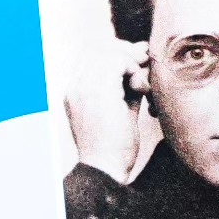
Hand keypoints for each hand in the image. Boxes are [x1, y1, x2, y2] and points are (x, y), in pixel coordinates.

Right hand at [64, 39, 150, 184]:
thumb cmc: (115, 147)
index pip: (91, 55)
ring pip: (108, 53)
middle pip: (98, 48)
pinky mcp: (96, 91)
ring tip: (141, 86)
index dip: (115, 52)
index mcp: (75, 92)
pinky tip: (140, 89)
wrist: (106, 170)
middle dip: (124, 50)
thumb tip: (141, 53)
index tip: (137, 63)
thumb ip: (128, 82)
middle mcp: (74, 86)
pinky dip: (133, 70)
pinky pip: (117, 62)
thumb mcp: (122, 108)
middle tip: (144, 62)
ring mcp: (82, 87)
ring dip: (131, 62)